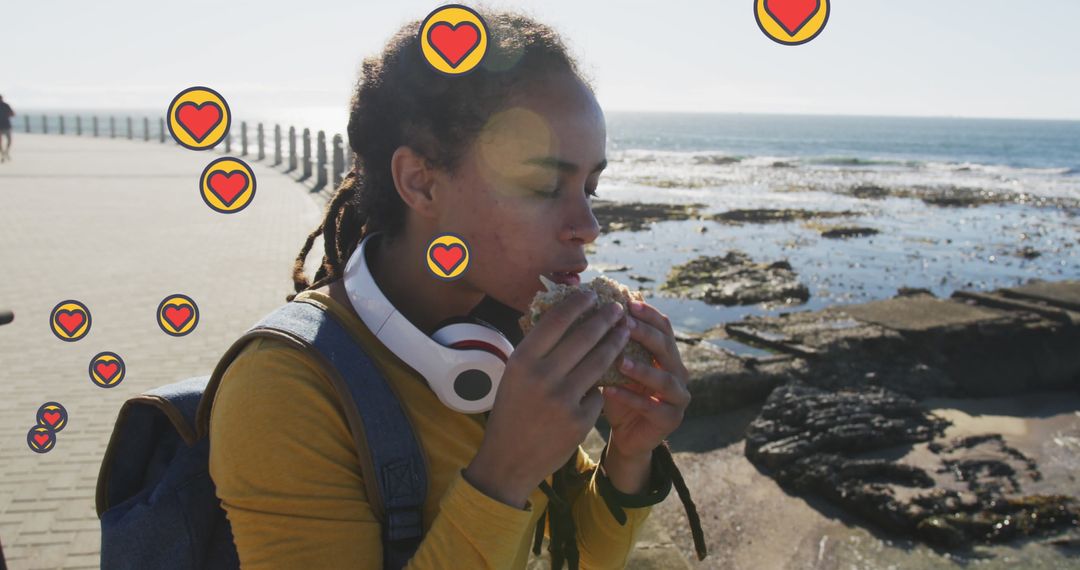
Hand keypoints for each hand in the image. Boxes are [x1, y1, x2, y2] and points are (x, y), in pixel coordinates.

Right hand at [465, 289, 630, 507]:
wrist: (509, 460)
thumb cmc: (513, 410)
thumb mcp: (515, 375)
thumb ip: (537, 350)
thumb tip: (566, 316)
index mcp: (522, 360)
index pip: (556, 320)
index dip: (577, 304)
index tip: (591, 295)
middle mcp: (542, 376)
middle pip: (584, 337)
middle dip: (605, 319)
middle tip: (617, 309)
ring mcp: (563, 399)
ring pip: (600, 362)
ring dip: (615, 343)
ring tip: (624, 332)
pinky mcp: (580, 420)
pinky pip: (599, 393)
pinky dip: (598, 389)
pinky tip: (597, 387)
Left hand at [601, 300, 690, 459]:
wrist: (626, 434)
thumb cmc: (620, 394)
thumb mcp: (616, 367)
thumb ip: (613, 344)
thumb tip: (593, 311)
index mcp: (667, 355)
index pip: (664, 327)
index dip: (649, 314)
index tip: (628, 303)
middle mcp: (678, 372)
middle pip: (666, 348)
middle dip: (645, 334)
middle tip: (624, 324)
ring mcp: (678, 397)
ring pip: (665, 379)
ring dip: (642, 369)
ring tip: (620, 361)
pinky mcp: (671, 419)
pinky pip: (651, 407)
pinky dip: (630, 397)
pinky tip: (610, 391)